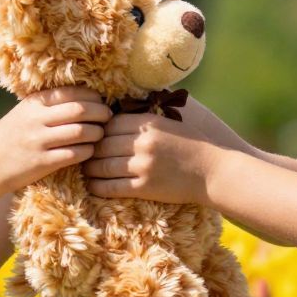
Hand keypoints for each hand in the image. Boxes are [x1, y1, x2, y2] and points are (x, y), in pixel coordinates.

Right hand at [0, 86, 110, 190]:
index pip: (71, 92)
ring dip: (97, 133)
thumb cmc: (9, 137)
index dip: (92, 96)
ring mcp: (39, 142)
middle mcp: (35, 120)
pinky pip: (75, 154)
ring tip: (100, 134)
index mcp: (33, 104)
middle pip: (80, 110)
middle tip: (108, 117)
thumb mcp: (23, 113)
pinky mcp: (42, 163)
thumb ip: (47, 104)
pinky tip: (90, 150)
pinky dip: (88, 151)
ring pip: (81, 132)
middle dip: (100, 112)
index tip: (100, 101)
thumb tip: (84, 96)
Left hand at [83, 110, 220, 202]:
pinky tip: (93, 185)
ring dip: (89, 169)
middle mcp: (143, 143)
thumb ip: (145, 117)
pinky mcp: (144, 187)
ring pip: (102, 166)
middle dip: (90, 150)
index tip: (94, 137)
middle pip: (101, 144)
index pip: (109, 124)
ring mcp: (142, 166)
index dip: (99, 131)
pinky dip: (97, 186)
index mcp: (149, 123)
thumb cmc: (192, 145)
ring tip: (86, 170)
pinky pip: (110, 187)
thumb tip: (118, 110)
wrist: (213, 172)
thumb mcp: (170, 122)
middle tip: (83, 154)